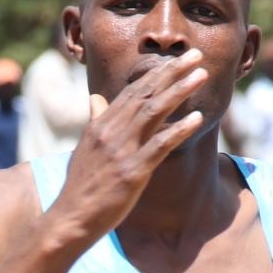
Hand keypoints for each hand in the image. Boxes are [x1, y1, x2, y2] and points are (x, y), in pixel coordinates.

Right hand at [46, 49, 208, 243]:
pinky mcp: (132, 172)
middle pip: (145, 93)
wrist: (71, 217)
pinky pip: (159, 145)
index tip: (177, 60)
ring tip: (201, 75)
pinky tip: (197, 118)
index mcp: (100, 125)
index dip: (157, 73)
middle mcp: (110, 132)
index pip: (132, 91)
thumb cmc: (80, 186)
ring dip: (179, 91)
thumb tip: (95, 98)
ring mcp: (121, 151)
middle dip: (172, 72)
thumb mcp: (85, 148)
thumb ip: (94, 121)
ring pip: (153, 111)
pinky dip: (179, 129)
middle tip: (196, 55)